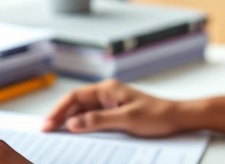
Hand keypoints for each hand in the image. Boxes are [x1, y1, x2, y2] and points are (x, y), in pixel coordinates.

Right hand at [42, 79, 182, 136]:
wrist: (177, 118)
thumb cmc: (157, 115)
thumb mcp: (126, 119)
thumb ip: (98, 121)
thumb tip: (72, 123)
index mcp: (108, 89)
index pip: (75, 97)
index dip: (58, 110)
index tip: (47, 124)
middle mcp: (107, 94)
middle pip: (76, 104)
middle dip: (60, 117)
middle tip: (47, 132)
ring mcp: (111, 104)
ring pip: (83, 112)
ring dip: (70, 123)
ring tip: (57, 136)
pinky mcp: (115, 114)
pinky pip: (94, 120)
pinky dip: (83, 127)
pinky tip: (77, 136)